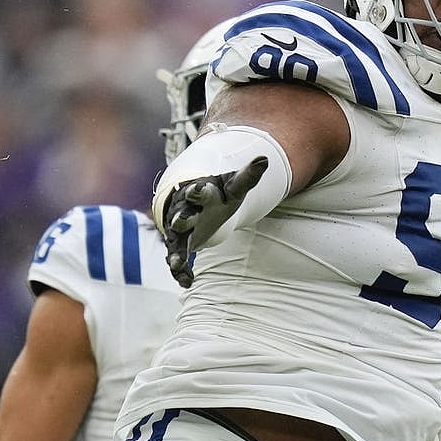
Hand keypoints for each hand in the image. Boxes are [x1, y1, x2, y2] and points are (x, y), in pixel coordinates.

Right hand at [161, 156, 268, 287]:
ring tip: (177, 264)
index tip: (199, 188)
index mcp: (200, 192)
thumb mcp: (235, 186)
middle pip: (181, 214)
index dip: (198, 190)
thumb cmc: (219, 191)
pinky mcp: (180, 242)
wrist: (199, 198)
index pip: (198, 190)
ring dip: (175, 252)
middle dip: (181, 218)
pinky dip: (179, 270)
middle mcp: (185, 209)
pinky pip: (176, 257)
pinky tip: (186, 282)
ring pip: (174, 240)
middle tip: (182, 222)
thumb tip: (265, 159)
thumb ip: (248, 176)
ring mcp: (180, 228)